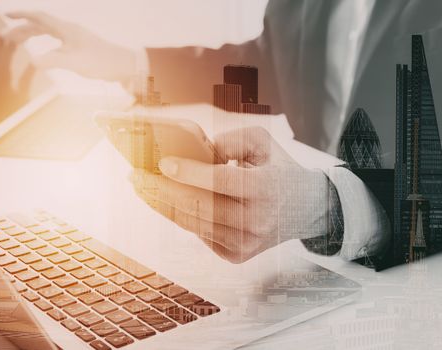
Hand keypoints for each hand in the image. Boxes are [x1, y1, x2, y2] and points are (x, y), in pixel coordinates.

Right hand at [5, 11, 136, 82]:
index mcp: (66, 29)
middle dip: (23, 29)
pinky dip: (46, 45)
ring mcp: (76, 38)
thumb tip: (33, 61)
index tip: (6, 15)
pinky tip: (44, 55)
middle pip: (41, 25)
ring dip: (33, 37)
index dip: (22, 16)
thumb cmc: (101, 62)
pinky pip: (57, 42)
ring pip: (49, 33)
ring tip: (19, 43)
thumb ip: (52, 61)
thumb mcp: (74, 63)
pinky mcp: (81, 47)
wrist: (124, 65)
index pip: (40, 17)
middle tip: (8, 38)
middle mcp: (70, 31)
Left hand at [131, 127, 330, 262]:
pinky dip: (179, 216)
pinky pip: (199, 234)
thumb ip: (230, 140)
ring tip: (141, 187)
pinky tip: (163, 201)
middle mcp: (256, 222)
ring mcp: (246, 244)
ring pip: (193, 224)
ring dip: (162, 205)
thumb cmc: (278, 169)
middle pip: (199, 207)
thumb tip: (194, 152)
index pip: (222, 181)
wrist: (305, 208)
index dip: (190, 172)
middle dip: (161, 190)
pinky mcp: (236, 256)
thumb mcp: (263, 142)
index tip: (162, 163)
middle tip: (136, 175)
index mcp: (266, 190)